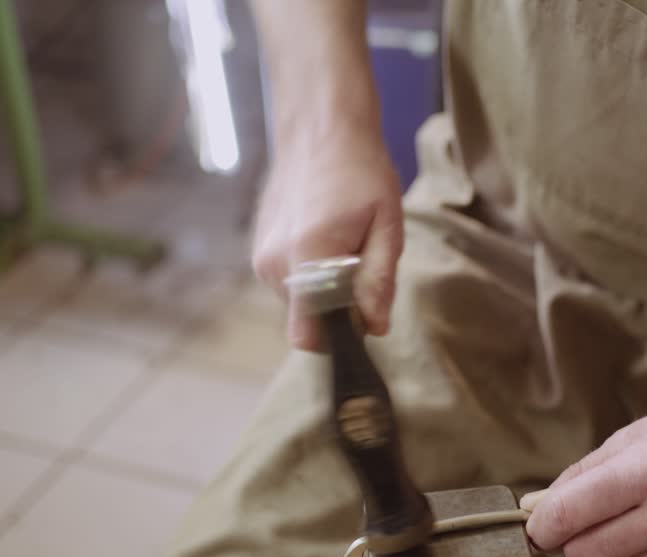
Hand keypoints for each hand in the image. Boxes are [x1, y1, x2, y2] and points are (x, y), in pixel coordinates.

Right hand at [251, 126, 403, 349]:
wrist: (320, 130)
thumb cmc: (361, 172)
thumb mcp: (387, 225)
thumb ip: (378, 280)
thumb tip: (374, 327)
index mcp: (307, 256)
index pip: (308, 334)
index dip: (339, 338)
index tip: (361, 316)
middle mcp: (274, 263)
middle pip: (310, 320)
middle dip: (339, 306)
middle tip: (360, 259)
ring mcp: (262, 257)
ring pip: (300, 302)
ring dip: (325, 288)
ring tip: (344, 242)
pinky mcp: (259, 251)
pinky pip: (290, 283)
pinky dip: (311, 273)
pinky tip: (325, 236)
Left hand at [524, 373, 646, 556]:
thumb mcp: (639, 433)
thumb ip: (583, 473)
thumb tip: (535, 507)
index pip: (572, 513)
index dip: (543, 525)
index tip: (535, 528)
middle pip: (588, 551)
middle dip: (575, 538)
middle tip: (587, 520)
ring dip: (615, 547)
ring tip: (643, 514)